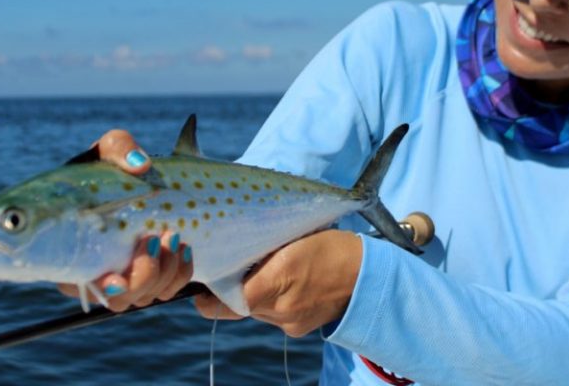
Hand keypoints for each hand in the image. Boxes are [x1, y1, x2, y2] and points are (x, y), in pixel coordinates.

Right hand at [57, 129, 192, 310]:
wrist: (144, 179)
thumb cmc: (113, 166)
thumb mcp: (111, 148)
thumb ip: (119, 147)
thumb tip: (140, 165)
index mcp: (73, 249)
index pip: (75, 285)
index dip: (100, 288)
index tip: (117, 277)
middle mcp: (99, 272)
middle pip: (120, 300)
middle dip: (144, 275)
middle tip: (157, 236)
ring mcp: (128, 277)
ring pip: (147, 296)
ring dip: (165, 271)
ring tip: (173, 236)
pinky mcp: (155, 276)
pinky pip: (169, 288)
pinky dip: (180, 271)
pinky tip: (184, 248)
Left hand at [194, 229, 362, 336]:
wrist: (368, 275)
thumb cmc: (332, 246)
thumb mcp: (296, 238)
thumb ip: (264, 248)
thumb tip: (231, 250)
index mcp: (280, 277)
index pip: (228, 301)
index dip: (208, 296)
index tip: (200, 288)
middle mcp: (281, 307)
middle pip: (239, 305)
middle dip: (233, 288)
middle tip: (233, 266)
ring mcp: (289, 322)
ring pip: (255, 310)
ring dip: (253, 293)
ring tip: (269, 270)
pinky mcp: (297, 330)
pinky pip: (271, 315)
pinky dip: (272, 300)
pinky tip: (287, 283)